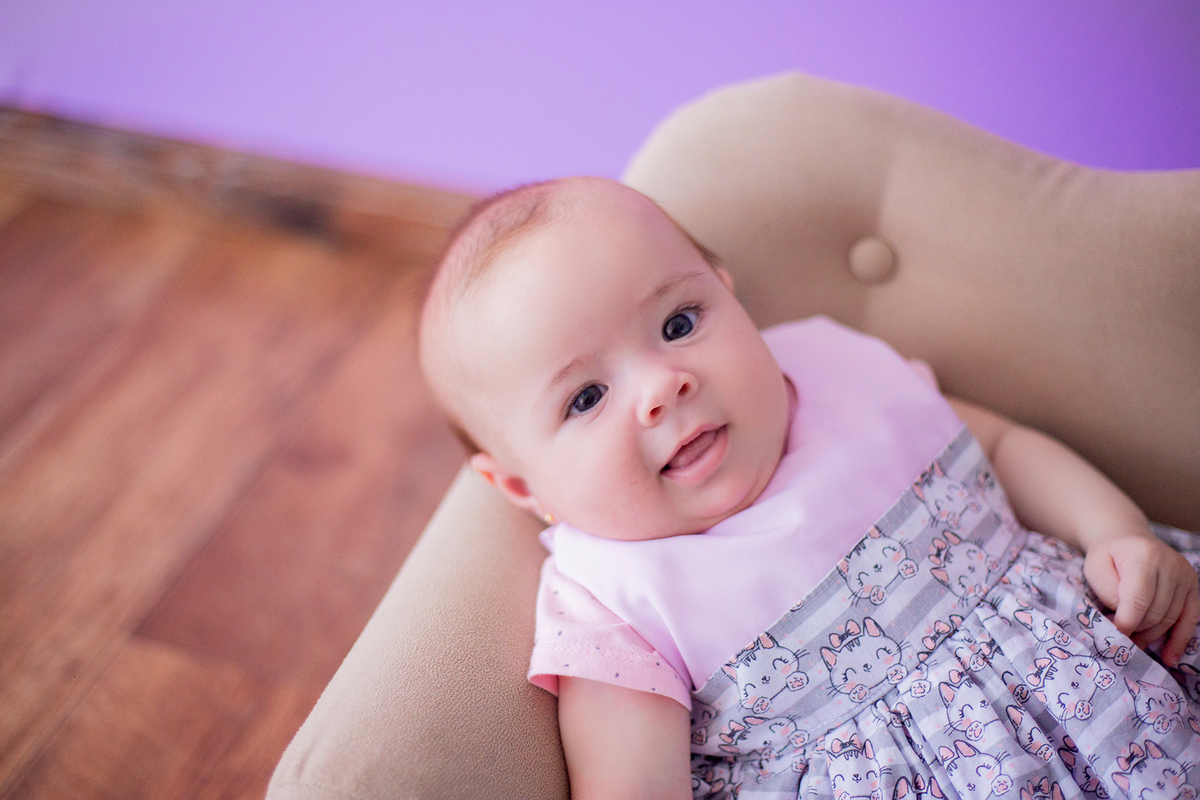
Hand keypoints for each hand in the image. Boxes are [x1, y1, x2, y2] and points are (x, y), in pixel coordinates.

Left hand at [1085, 530, 1199, 666]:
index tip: (1114, 638)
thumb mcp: (1096, 569)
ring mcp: (1186, 575)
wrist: (1127, 538)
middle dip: (1137, 631)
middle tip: (1121, 642)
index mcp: (1145, 556)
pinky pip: (1190, 618)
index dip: (1126, 623)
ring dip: (1152, 636)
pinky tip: (1169, 657)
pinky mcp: (1193, 585)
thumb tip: (1123, 623)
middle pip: (1156, 612)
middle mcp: (1171, 564)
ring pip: (1171, 618)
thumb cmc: (1107, 556)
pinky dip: (1179, 640)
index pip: (1138, 599)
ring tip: (1135, 643)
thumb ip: (1109, 594)